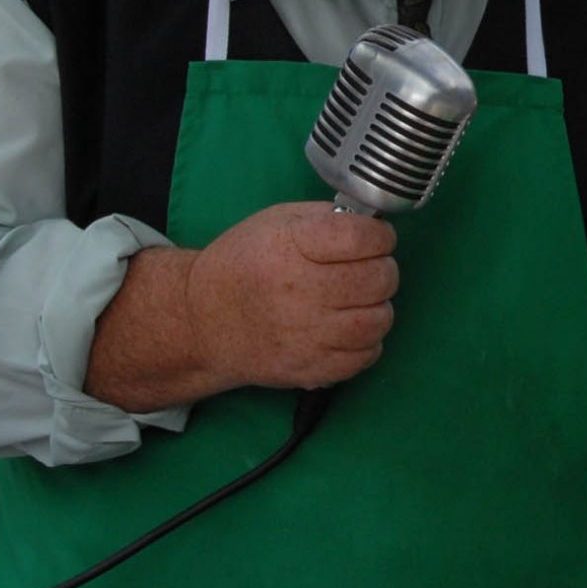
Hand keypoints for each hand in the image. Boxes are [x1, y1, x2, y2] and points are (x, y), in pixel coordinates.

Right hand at [184, 202, 398, 391]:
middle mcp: (299, 291)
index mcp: (291, 246)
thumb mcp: (278, 221)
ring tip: (360, 300)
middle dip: (383, 270)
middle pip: (378, 280)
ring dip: (378, 307)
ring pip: (378, 321)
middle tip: (369, 269)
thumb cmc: (245, 263)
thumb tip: (372, 225)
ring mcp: (305, 335)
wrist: (203, 320)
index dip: (380, 235)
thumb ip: (327, 218)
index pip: (361, 238)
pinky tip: (348, 328)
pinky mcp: (309, 369)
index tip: (375, 238)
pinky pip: (364, 357)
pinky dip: (366, 342)